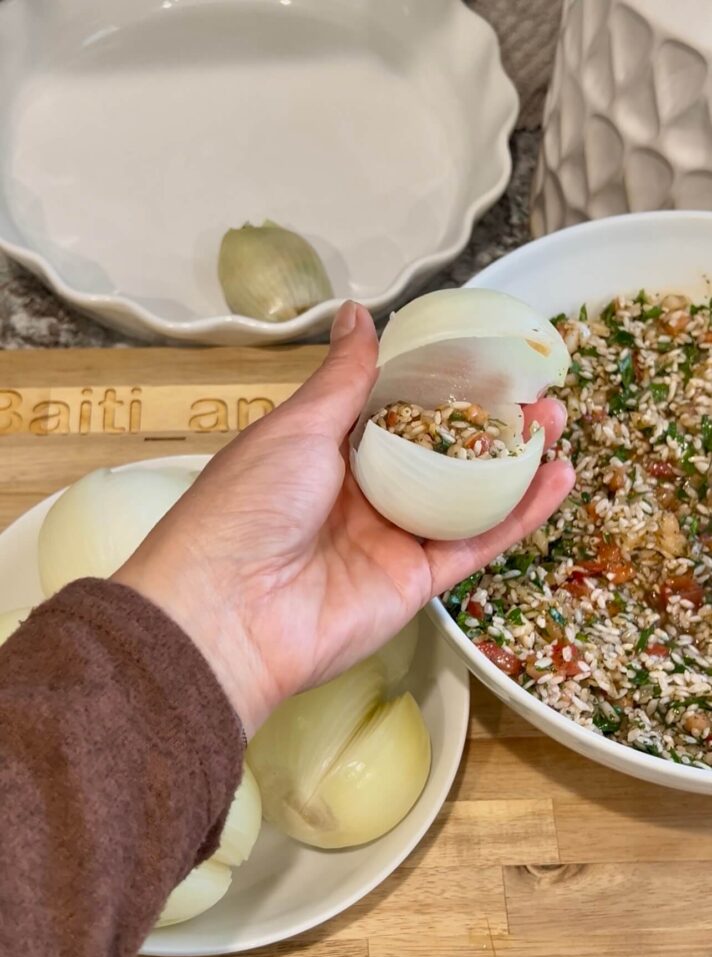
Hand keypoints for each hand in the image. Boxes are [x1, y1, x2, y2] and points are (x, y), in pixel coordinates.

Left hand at [115, 302, 574, 735]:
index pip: (397, 406)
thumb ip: (344, 377)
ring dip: (514, 460)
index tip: (487, 353)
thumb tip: (357, 313)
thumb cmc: (251, 505)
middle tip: (535, 386)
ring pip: (467, 495)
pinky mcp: (417, 581)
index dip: (443, 380)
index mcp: (327, 449)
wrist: (229, 614)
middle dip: (487, 418)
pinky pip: (475, 543)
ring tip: (558, 420)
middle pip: (440, 449)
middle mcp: (364, 491)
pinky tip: (557, 477)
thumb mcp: (298, 428)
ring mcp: (392, 536)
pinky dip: (519, 514)